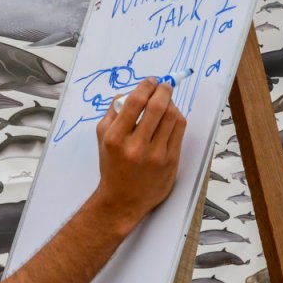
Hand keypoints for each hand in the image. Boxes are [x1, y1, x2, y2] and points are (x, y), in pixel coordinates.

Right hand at [94, 77, 186, 227]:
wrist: (122, 201)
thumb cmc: (112, 167)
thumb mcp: (102, 139)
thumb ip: (112, 113)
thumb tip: (129, 92)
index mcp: (116, 138)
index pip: (135, 102)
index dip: (146, 86)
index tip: (150, 81)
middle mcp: (136, 147)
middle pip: (157, 107)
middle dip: (163, 90)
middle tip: (164, 85)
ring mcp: (156, 156)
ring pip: (172, 117)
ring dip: (171, 104)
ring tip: (167, 101)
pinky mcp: (171, 162)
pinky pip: (179, 131)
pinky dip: (177, 119)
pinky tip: (171, 117)